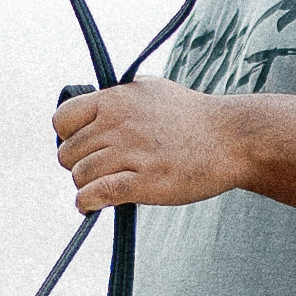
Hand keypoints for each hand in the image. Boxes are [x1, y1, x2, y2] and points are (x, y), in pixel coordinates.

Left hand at [52, 79, 244, 214]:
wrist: (232, 138)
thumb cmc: (192, 116)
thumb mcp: (149, 90)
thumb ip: (116, 97)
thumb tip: (90, 107)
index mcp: (116, 99)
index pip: (63, 120)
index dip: (68, 137)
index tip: (83, 146)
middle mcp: (119, 123)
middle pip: (68, 153)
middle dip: (79, 165)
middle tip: (100, 171)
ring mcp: (132, 152)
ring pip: (80, 175)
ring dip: (86, 186)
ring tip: (101, 188)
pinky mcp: (145, 181)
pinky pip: (97, 194)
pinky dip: (87, 203)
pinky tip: (91, 205)